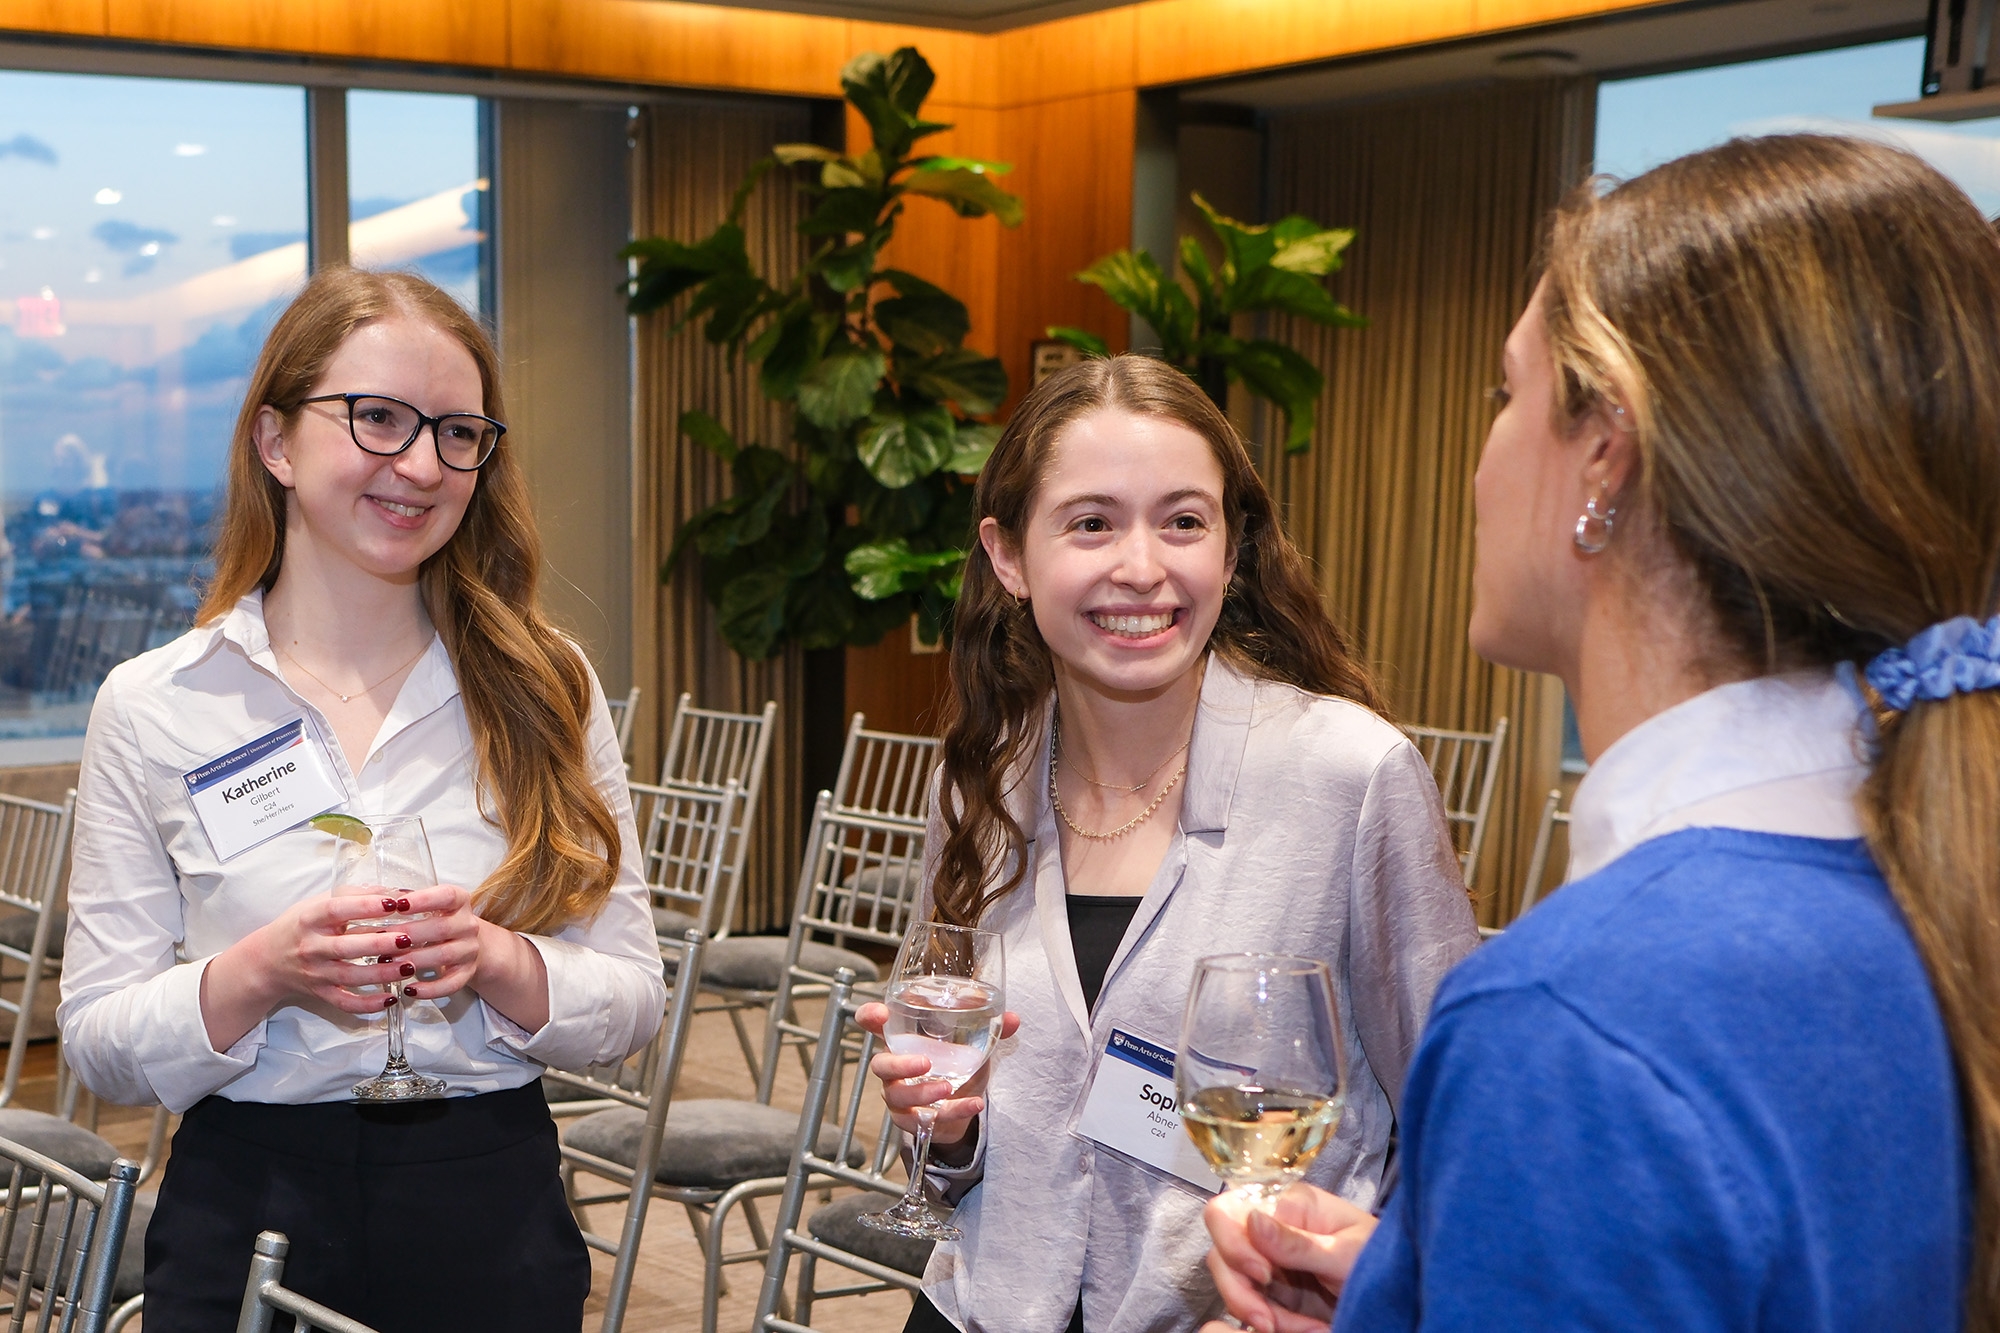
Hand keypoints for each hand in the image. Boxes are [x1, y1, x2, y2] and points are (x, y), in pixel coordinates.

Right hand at [229, 891, 440, 1016]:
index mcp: (310, 918)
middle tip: (409, 938)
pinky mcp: (320, 993)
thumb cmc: (301, 925)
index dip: (365, 906)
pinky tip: (391, 998)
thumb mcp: (318, 903)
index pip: (336, 909)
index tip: (394, 903)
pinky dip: (368, 1004)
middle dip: (379, 943)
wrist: (267, 960)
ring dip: (381, 974)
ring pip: (349, 977)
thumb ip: (354, 895)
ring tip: (409, 967)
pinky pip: (344, 1002)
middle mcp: (311, 946)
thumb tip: (396, 892)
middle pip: (345, 947)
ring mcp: (315, 973)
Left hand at [385, 884, 482, 1001]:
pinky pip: (451, 983)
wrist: (463, 943)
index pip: (447, 896)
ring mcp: (470, 949)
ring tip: (389, 962)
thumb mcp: (425, 906)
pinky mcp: (467, 973)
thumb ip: (403, 903)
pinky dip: (430, 989)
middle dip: (410, 934)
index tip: (398, 905)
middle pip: (442, 927)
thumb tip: (369, 903)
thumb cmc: (435, 921)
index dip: (423, 900)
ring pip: (445, 955)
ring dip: (415, 959)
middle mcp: (468, 924)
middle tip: (381, 939)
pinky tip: (409, 990)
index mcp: (459, 901)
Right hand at [855, 1001, 1020, 1147]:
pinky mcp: (913, 1120)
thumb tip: (1014, 1018)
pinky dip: (952, 1111)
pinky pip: (925, 1119)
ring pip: (898, 1097)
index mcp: (901, 1040)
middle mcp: (894, 1068)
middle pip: (881, 1065)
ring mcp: (900, 1096)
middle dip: (899, 1064)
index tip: (877, 1014)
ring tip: (948, 1088)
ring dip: (922, 1093)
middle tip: (925, 1062)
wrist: (960, 1104)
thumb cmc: (954, 1065)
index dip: (869, 1017)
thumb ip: (991, 1029)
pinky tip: (973, 1104)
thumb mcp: (971, 1043)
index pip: (873, 1024)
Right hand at [1203, 1182, 1378, 1332]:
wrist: (1404, 1293)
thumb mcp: (1347, 1253)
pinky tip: (1309, 1329)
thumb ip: (1298, 1243)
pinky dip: (1275, 1325)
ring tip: (1301, 1329)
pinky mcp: (1276, 1294)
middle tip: (1269, 1321)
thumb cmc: (1386, 1259)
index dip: (1234, 1244)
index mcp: (1288, 1205)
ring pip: (1233, 1285)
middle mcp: (1272, 1229)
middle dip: (1240, 1292)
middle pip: (1222, 1252)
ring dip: (1259, 1313)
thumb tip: (1252, 1220)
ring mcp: (1271, 1262)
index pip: (1229, 1212)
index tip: (1262, 1275)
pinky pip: (1255, 1309)